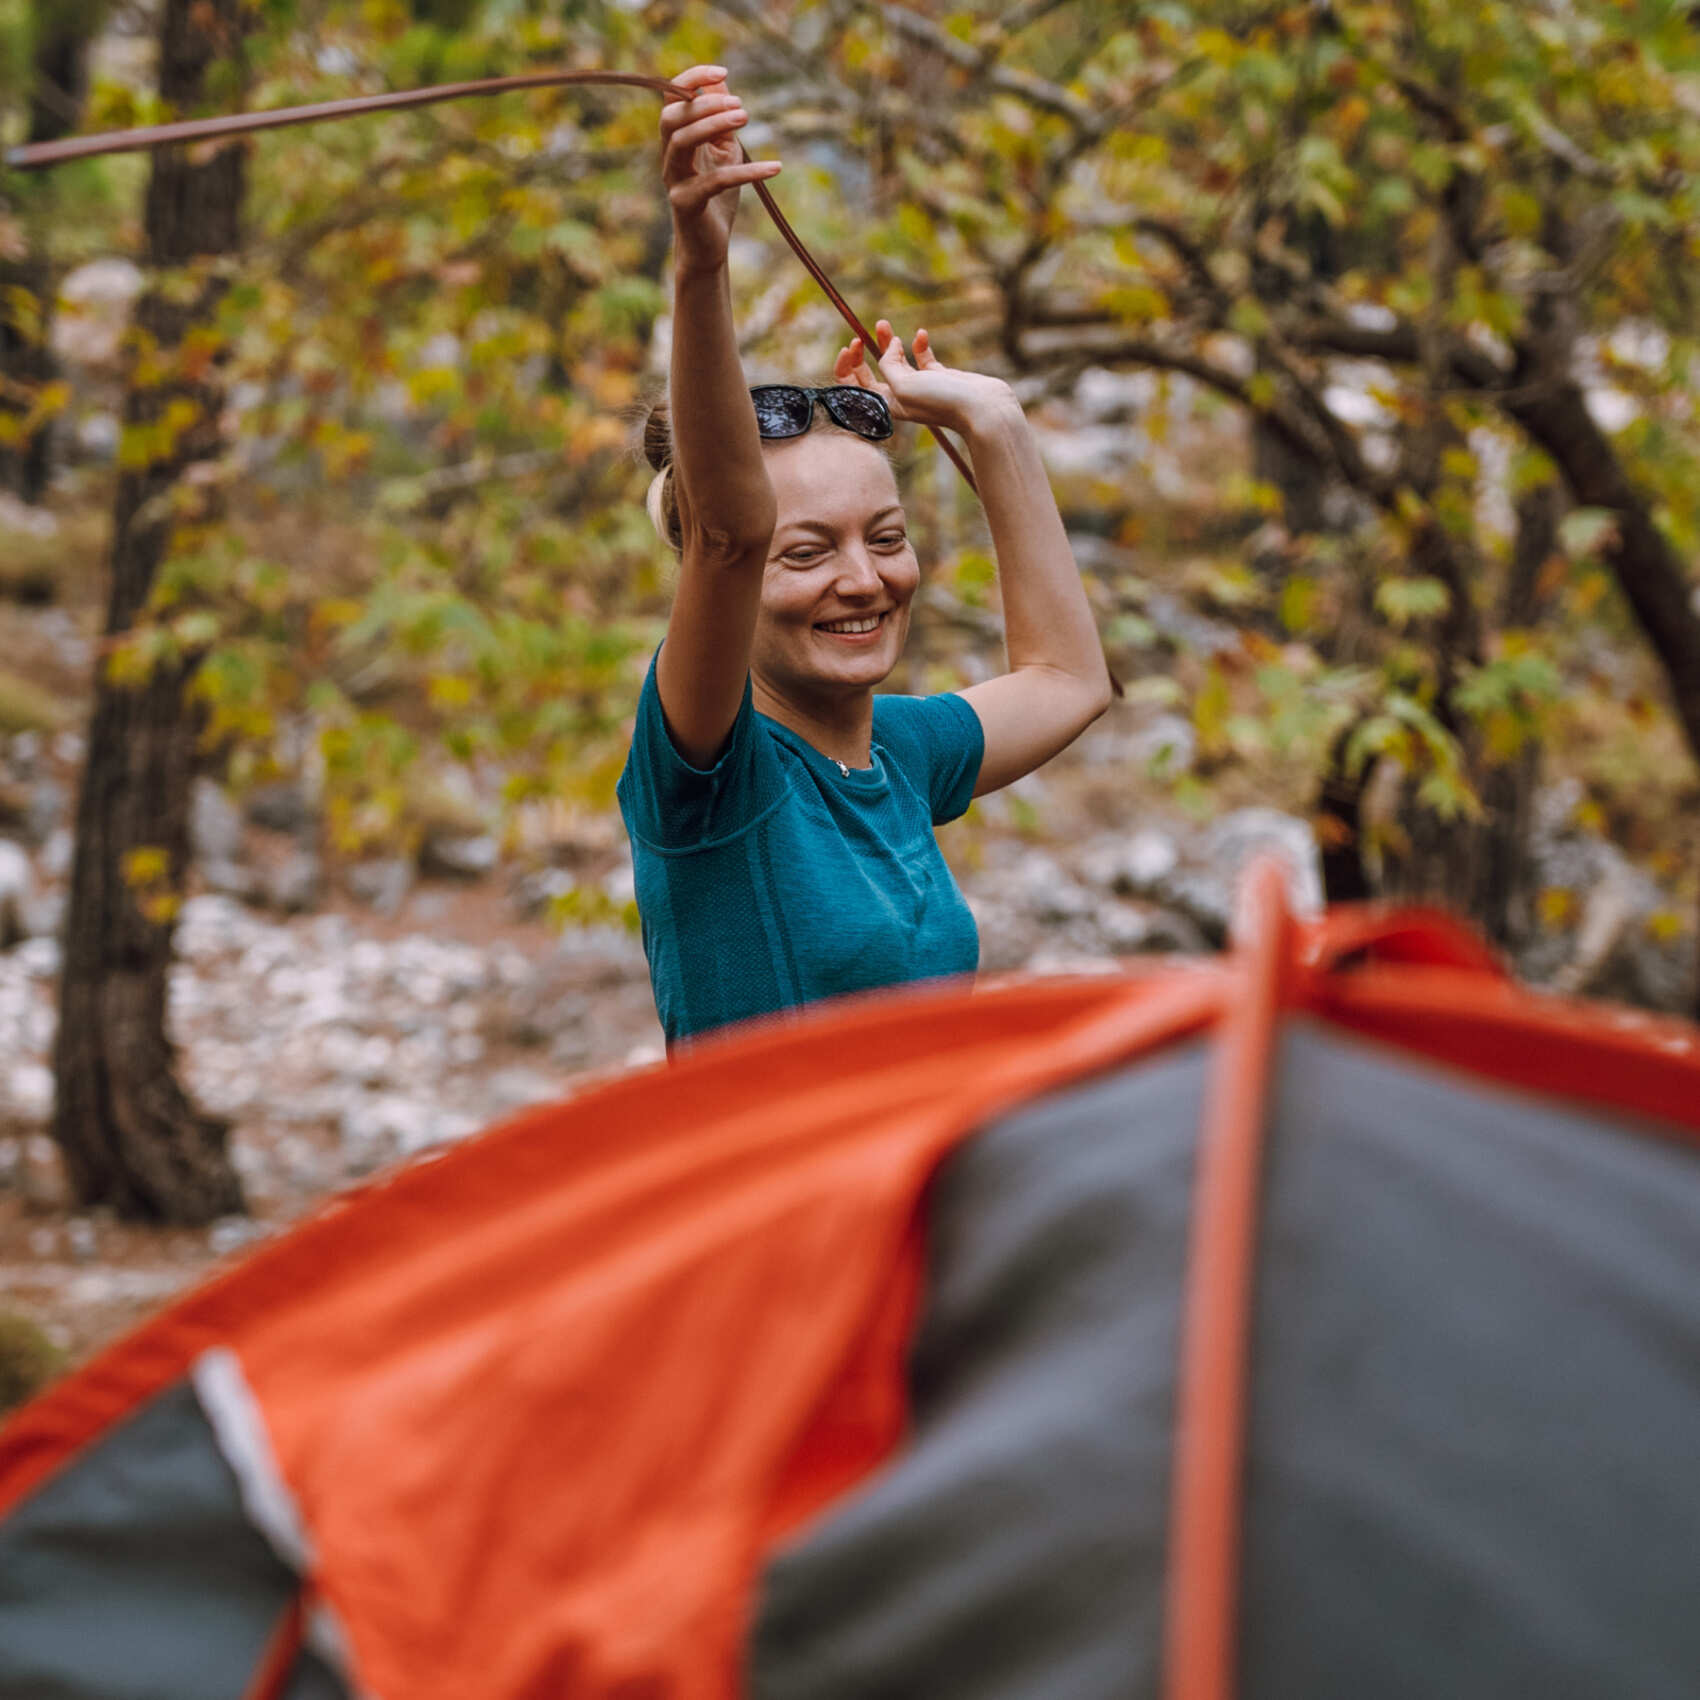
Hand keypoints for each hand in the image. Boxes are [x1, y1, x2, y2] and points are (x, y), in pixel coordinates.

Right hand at [660, 65, 780, 275]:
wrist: (708, 246)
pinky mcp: (687, 203)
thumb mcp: (723, 151)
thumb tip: (722, 82)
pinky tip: (775, 167)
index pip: (671, 98)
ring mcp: (675, 180)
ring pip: (681, 142)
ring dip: (713, 125)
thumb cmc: (716, 197)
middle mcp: (669, 156)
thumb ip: (721, 120)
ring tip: (745, 119)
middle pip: (672, 117)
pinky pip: (715, 182)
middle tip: (740, 107)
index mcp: (676, 139)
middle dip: (705, 104)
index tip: (723, 71)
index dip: (692, 79)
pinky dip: (747, 172)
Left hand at [833, 321, 1018, 436]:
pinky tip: (921, 335)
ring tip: (883, 323)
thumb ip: (889, 365)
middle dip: (865, 351)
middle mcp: (900, 398)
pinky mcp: (939, 378)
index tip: (852, 346)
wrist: (982, 408)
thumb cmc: (942, 402)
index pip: (856, 388)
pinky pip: (922, 359)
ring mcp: (920, 387)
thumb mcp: (904, 385)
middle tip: (866, 332)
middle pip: (873, 373)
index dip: (848, 367)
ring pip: (896, 362)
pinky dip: (918, 345)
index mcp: (886, 406)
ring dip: (888, 342)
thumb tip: (890, 346)